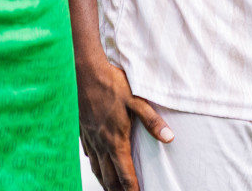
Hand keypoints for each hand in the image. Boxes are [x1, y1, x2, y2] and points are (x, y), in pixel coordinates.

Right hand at [77, 56, 171, 190]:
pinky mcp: (82, 131)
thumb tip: (169, 138)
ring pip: (96, 168)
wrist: (84, 73)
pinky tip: (96, 164)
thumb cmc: (111, 84)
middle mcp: (101, 143)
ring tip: (111, 190)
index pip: (125, 173)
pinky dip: (94, 165)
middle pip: (109, 177)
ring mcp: (90, 138)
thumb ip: (152, 121)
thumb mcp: (137, 100)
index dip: (132, 188)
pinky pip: (88, 154)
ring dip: (104, 182)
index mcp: (116, 139)